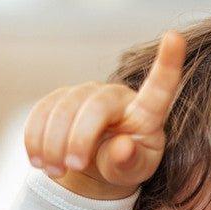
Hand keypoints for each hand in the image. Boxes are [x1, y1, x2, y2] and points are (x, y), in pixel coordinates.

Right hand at [23, 31, 186, 199]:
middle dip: (80, 139)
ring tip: (54, 171)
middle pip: (95, 106)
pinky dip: (35, 138)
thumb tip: (122, 147)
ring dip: (53, 144)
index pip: (159, 88)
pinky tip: (36, 161)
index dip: (168, 64)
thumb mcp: (133, 172)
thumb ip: (130, 162)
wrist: (94, 166)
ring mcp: (86, 93)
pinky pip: (41, 112)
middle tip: (73, 167)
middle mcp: (116, 95)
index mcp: (145, 112)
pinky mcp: (59, 99)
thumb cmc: (123, 165)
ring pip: (62, 109)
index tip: (175, 37)